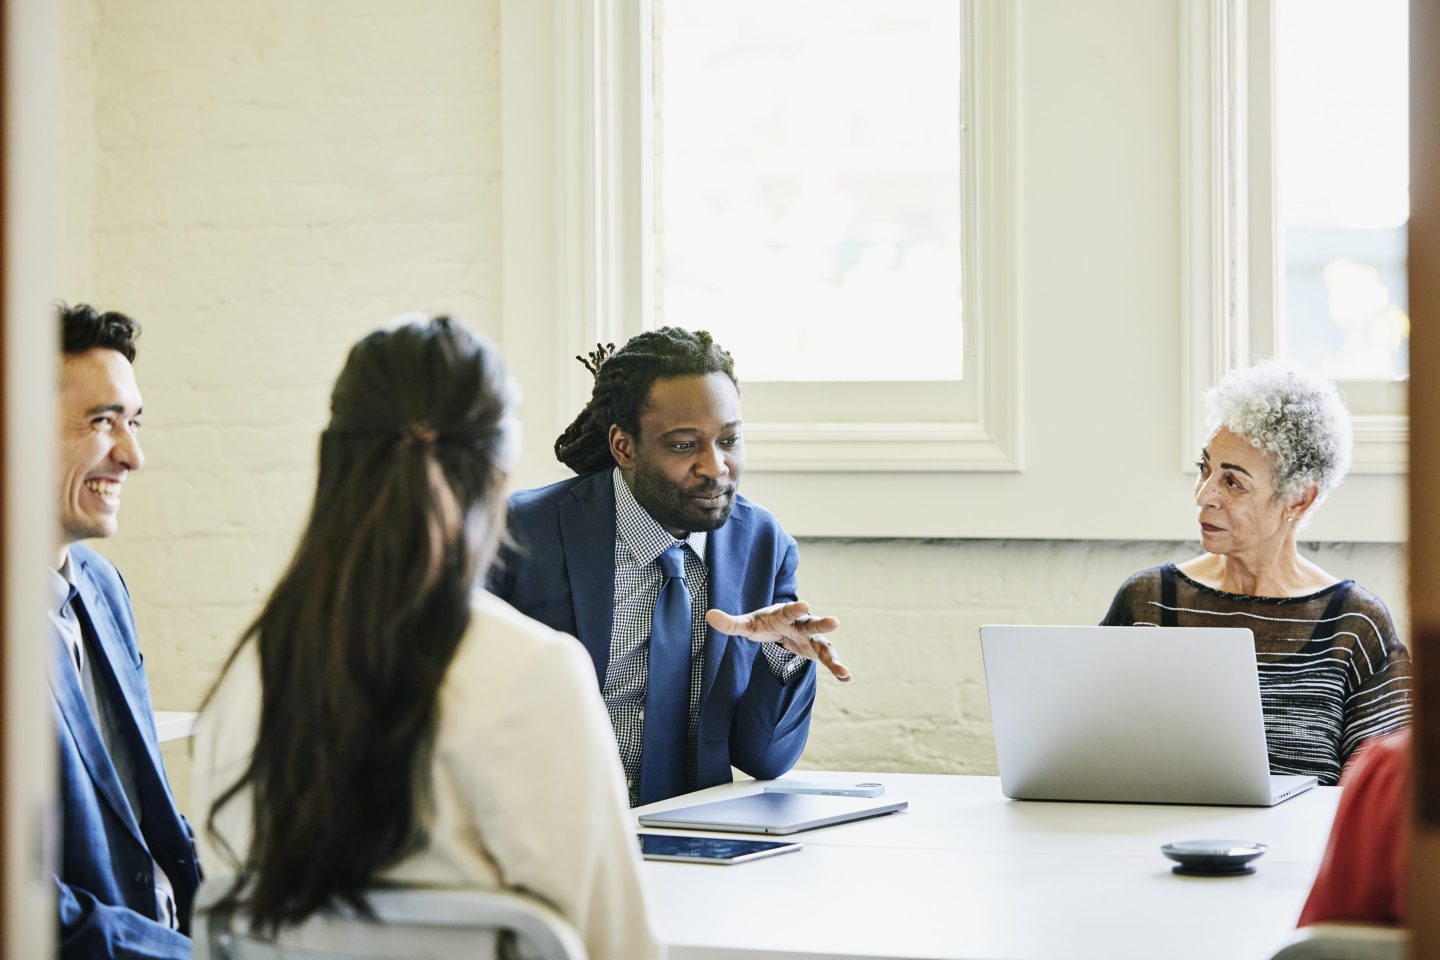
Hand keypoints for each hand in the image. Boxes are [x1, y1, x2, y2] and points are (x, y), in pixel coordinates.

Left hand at [705, 601, 849, 681]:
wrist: (781, 627)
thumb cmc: (764, 623)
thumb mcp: (747, 624)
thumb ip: (730, 623)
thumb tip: (708, 616)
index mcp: (784, 615)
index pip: (788, 611)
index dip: (795, 608)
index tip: (803, 604)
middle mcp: (801, 624)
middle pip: (812, 623)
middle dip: (821, 623)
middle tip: (834, 621)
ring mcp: (811, 638)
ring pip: (824, 644)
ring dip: (833, 656)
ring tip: (843, 670)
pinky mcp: (816, 650)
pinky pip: (828, 659)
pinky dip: (836, 667)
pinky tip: (846, 677)